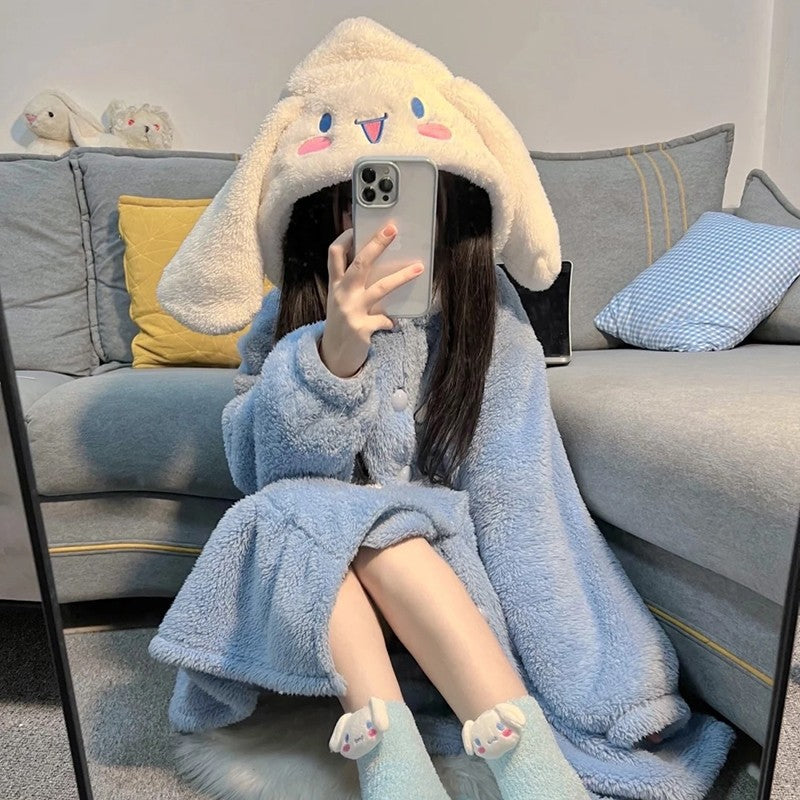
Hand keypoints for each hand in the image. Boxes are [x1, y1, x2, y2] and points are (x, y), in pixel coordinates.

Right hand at [320, 223, 423, 378]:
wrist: (333, 357)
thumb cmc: (341, 324)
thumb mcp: (341, 301)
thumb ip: (353, 285)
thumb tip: (379, 266)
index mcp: (336, 285)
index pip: (334, 254)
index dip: (345, 237)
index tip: (357, 225)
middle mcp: (342, 294)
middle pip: (359, 263)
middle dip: (376, 244)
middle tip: (392, 230)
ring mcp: (351, 311)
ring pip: (380, 288)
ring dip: (401, 276)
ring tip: (419, 268)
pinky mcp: (361, 328)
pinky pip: (384, 319)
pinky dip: (390, 321)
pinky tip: (391, 324)